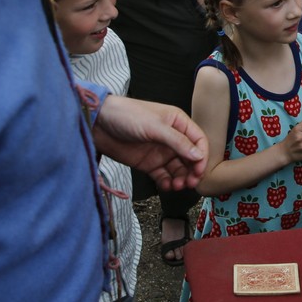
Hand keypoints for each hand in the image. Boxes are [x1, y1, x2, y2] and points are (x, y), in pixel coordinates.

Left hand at [93, 96, 207, 191]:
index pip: (199, 140)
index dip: (202, 156)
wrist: (98, 124)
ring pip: (178, 169)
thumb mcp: (155, 126)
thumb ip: (178, 142)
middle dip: (192, 171)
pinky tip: (166, 185)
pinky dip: (167, 182)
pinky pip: (163, 176)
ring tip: (176, 186)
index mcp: (178, 123)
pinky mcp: (148, 163)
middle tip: (190, 183)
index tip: (199, 170)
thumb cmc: (127, 115)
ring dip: (181, 179)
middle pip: (191, 158)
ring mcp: (160, 152)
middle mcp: (172, 138)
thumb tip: (199, 155)